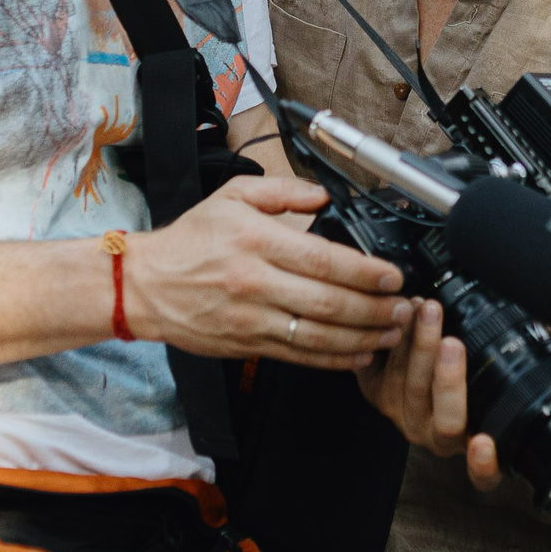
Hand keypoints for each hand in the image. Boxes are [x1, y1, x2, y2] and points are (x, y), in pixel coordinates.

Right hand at [123, 176, 409, 367]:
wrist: (145, 285)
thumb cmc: (190, 241)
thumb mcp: (233, 196)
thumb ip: (283, 191)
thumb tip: (324, 195)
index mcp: (256, 241)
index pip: (323, 260)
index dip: (365, 272)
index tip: (393, 275)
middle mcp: (256, 282)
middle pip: (328, 302)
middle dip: (375, 308)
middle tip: (405, 307)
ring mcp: (252, 319)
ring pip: (318, 336)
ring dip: (363, 338)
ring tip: (392, 332)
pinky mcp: (248, 345)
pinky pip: (299, 356)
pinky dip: (333, 359)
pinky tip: (358, 355)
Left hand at [354, 299, 501, 490]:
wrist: (413, 358)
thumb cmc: (470, 364)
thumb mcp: (503, 363)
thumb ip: (532, 349)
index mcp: (477, 443)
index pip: (486, 472)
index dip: (485, 464)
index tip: (484, 443)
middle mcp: (440, 437)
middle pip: (444, 419)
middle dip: (447, 378)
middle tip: (452, 342)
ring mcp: (406, 418)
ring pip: (409, 392)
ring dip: (417, 348)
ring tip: (426, 310)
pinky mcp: (378, 397)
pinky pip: (381, 377)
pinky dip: (391, 346)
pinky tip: (401, 319)